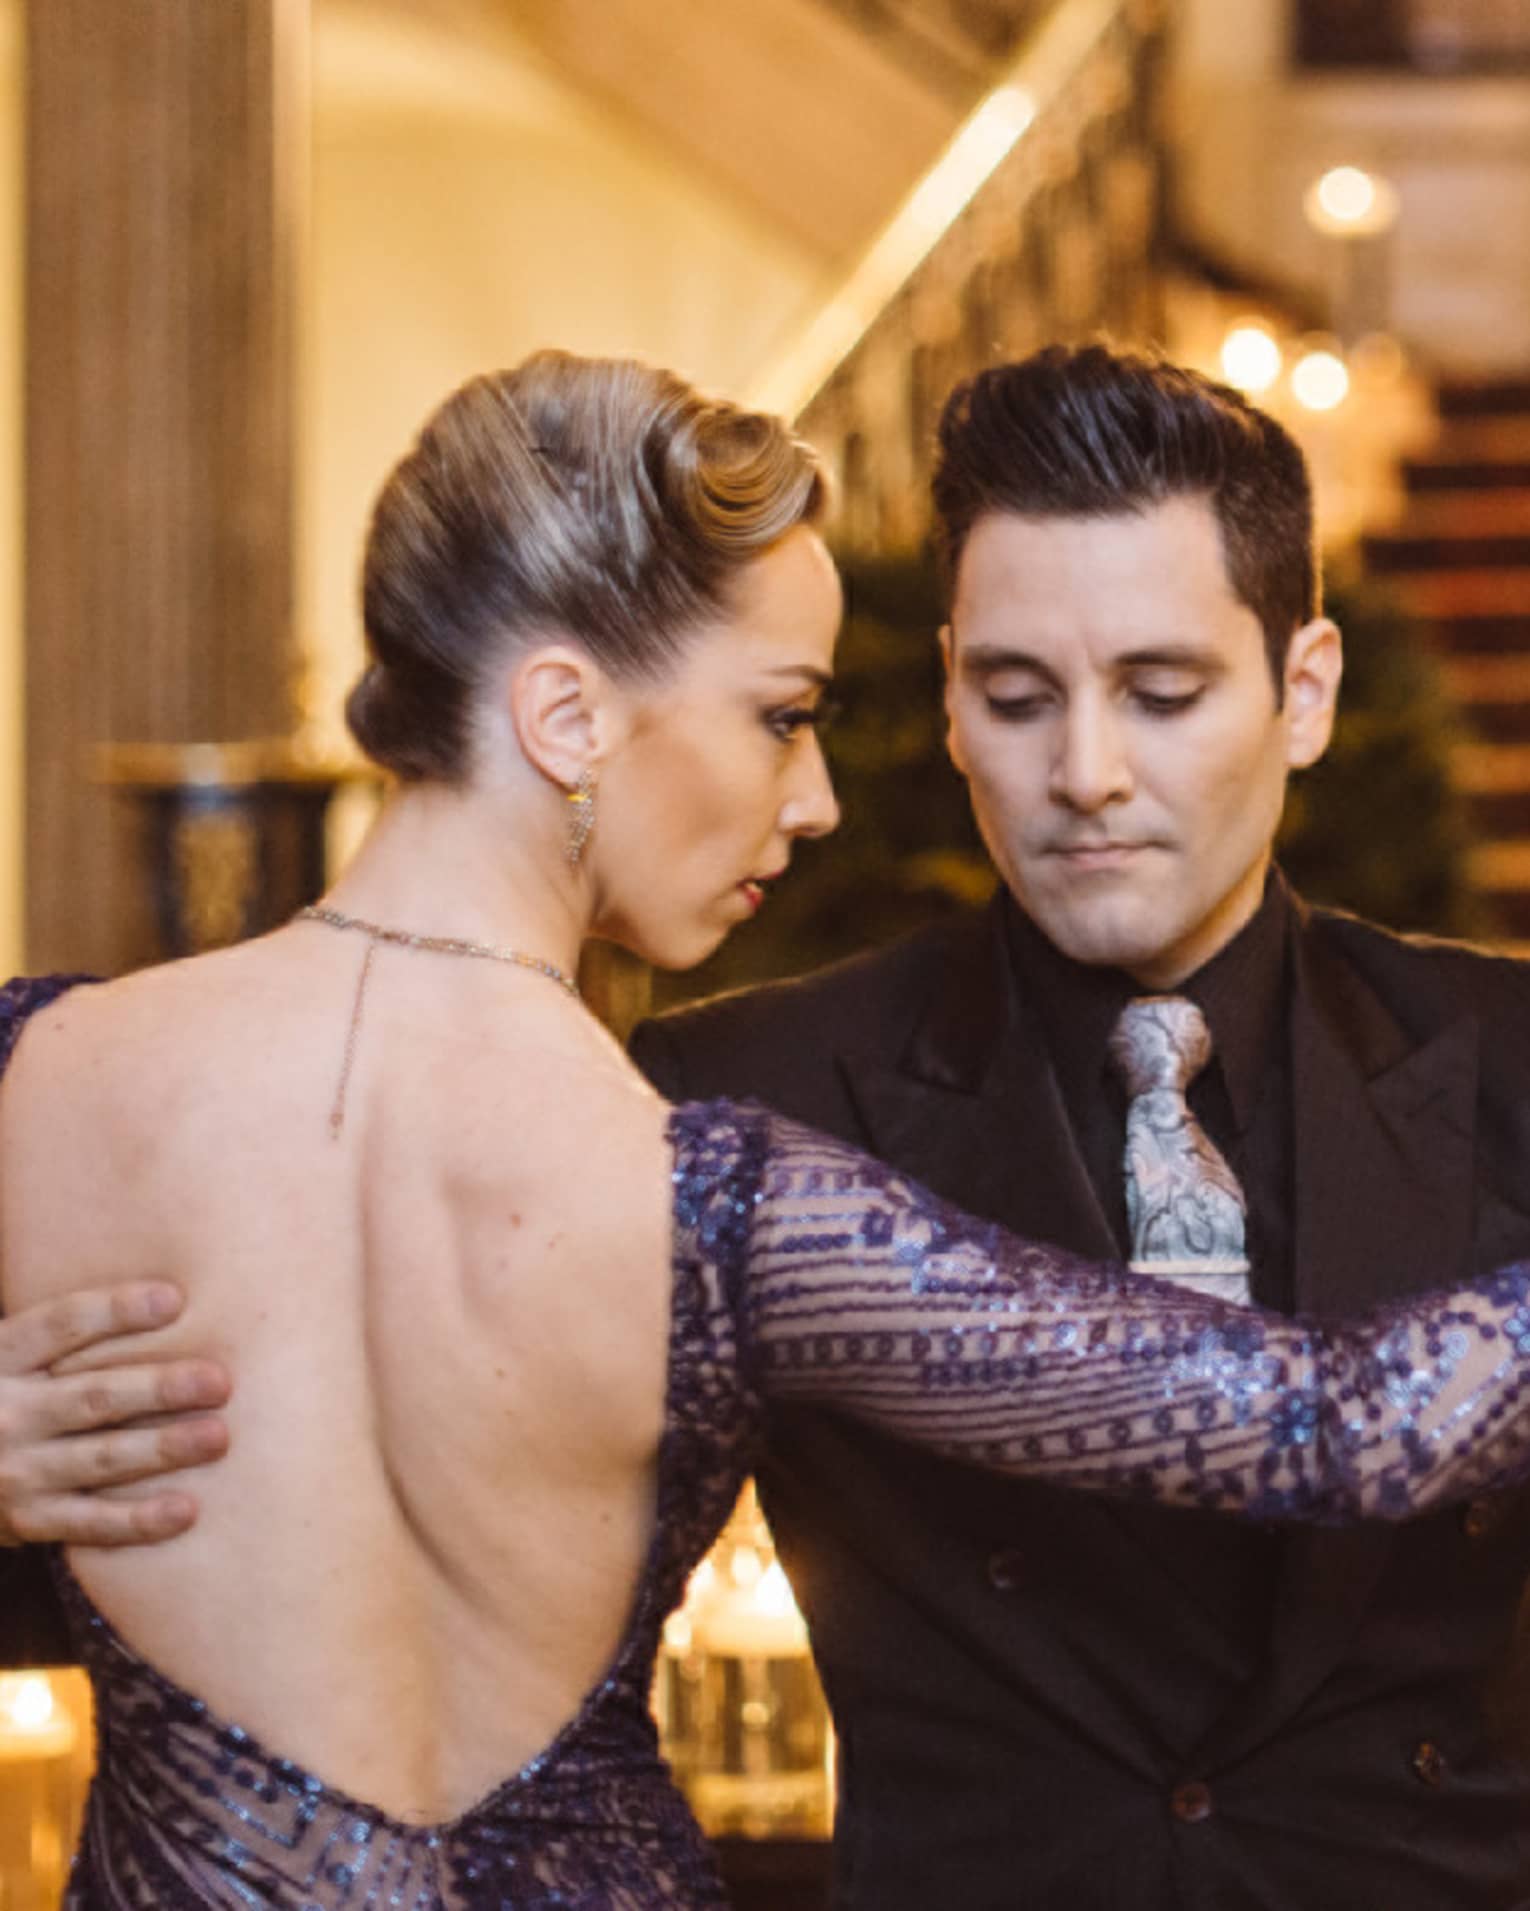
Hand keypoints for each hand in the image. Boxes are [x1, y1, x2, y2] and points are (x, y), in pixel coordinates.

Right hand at [0, 1283, 229, 1546]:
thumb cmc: (5, 1396)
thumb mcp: (13, 1356)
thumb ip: (68, 1336)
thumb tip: (170, 1297)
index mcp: (3, 1357)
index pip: (61, 1325)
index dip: (116, 1311)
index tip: (175, 1299)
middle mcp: (7, 1412)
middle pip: (92, 1395)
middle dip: (158, 1388)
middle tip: (220, 1381)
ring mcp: (16, 1470)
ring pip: (100, 1458)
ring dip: (161, 1448)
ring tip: (217, 1437)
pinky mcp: (27, 1520)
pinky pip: (89, 1523)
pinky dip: (138, 1520)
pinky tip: (186, 1510)